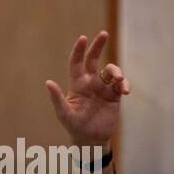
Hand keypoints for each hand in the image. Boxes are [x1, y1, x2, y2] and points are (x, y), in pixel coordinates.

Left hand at [45, 31, 130, 146]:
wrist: (90, 139)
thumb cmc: (74, 126)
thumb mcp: (64, 113)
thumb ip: (57, 98)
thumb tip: (48, 82)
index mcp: (77, 84)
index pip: (77, 63)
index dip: (79, 50)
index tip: (83, 38)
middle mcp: (90, 83)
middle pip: (94, 59)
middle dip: (98, 46)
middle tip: (103, 34)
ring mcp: (103, 88)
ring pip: (111, 71)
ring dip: (117, 72)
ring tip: (120, 80)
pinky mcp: (114, 95)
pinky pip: (121, 84)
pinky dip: (124, 84)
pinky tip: (125, 90)